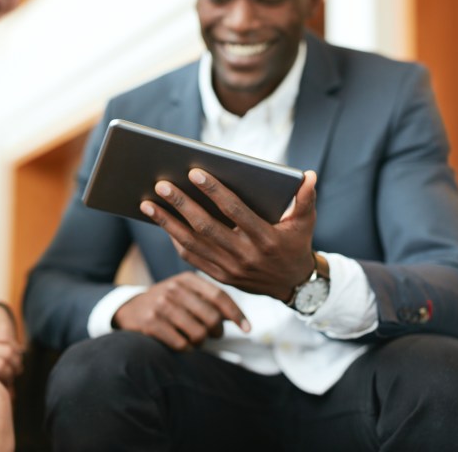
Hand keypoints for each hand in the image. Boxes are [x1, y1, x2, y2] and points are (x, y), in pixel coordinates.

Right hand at [113, 272, 249, 350]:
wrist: (129, 309)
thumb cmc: (167, 302)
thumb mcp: (186, 291)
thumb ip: (210, 299)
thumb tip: (240, 319)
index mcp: (188, 279)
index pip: (220, 296)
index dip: (236, 314)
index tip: (248, 329)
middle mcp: (174, 289)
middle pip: (211, 318)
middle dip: (217, 331)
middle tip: (213, 334)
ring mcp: (161, 305)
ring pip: (198, 333)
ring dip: (201, 342)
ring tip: (195, 339)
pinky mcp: (150, 323)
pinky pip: (181, 344)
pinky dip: (186, 348)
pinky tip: (182, 343)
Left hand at [140, 169, 317, 301]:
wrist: (292, 284)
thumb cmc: (296, 244)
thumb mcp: (305, 222)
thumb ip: (306, 198)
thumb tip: (309, 175)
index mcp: (265, 238)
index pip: (235, 211)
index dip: (214, 191)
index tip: (194, 172)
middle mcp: (245, 255)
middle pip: (206, 227)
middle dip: (182, 204)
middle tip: (162, 184)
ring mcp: (230, 269)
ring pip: (193, 244)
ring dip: (168, 223)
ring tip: (148, 203)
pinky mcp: (220, 276)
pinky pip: (192, 258)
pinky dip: (175, 240)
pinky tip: (163, 223)